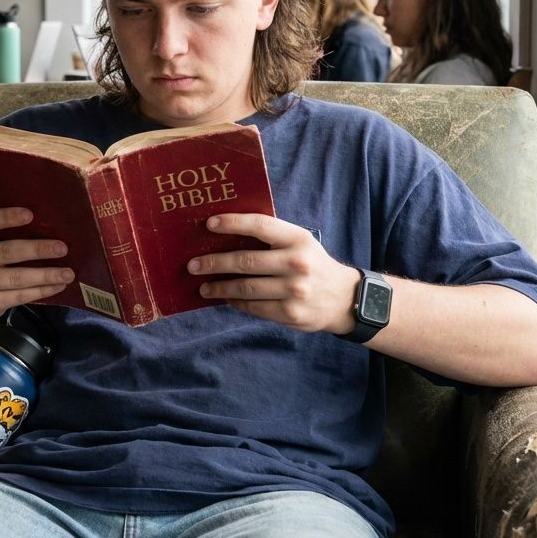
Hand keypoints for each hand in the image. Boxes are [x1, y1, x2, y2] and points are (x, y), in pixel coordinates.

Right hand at [0, 207, 74, 319]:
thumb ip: (4, 233)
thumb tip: (49, 225)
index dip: (7, 217)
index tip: (30, 214)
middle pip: (8, 252)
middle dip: (38, 250)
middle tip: (62, 248)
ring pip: (17, 278)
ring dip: (46, 275)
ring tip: (68, 273)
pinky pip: (18, 296)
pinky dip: (41, 291)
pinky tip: (57, 286)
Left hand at [187, 213, 360, 334]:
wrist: (343, 298)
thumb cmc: (313, 264)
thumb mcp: (301, 242)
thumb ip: (272, 237)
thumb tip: (227, 233)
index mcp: (298, 239)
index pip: (260, 226)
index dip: (233, 223)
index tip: (209, 224)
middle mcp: (296, 263)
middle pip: (245, 261)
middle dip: (214, 263)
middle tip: (193, 265)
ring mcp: (293, 291)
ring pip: (245, 288)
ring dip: (219, 287)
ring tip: (203, 286)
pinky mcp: (289, 313)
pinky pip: (254, 307)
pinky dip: (236, 302)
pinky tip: (226, 298)